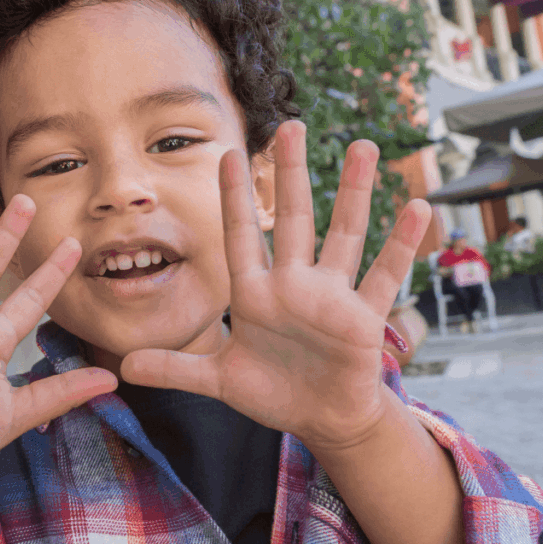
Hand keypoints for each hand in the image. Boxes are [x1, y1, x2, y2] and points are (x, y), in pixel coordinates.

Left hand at [121, 121, 431, 451]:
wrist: (320, 417)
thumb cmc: (272, 392)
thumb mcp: (219, 380)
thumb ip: (175, 368)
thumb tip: (124, 364)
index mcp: (255, 295)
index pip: (240, 237)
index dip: (233, 198)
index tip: (228, 153)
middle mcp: (293, 285)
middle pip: (292, 220)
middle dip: (291, 175)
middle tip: (292, 126)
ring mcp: (331, 297)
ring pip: (344, 235)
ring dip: (354, 193)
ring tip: (363, 147)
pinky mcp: (364, 317)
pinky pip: (385, 275)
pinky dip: (401, 246)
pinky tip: (417, 207)